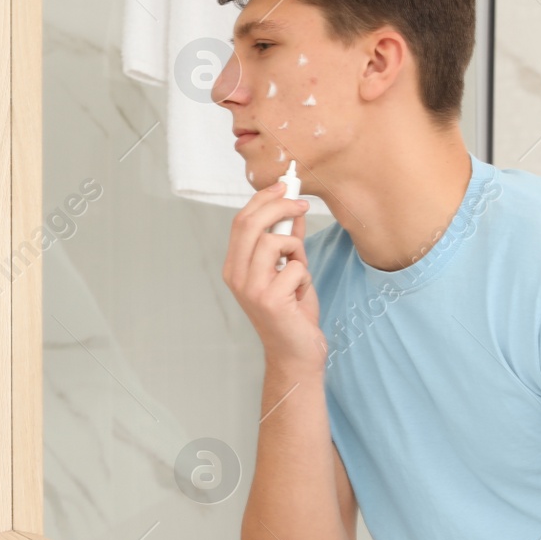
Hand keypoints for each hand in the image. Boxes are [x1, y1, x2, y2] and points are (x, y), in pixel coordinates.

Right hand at [222, 186, 325, 374]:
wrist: (296, 353)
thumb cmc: (292, 314)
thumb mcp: (289, 270)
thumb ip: (287, 242)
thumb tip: (293, 211)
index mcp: (235, 267)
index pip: (241, 222)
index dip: (263, 199)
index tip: (284, 186)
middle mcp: (236, 277)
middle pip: (250, 224)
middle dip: (279, 206)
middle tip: (301, 204)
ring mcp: (251, 289)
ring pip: (273, 242)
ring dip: (296, 250)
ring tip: (299, 270)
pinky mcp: (270, 300)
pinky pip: (295, 268)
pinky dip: (305, 276)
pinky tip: (301, 294)